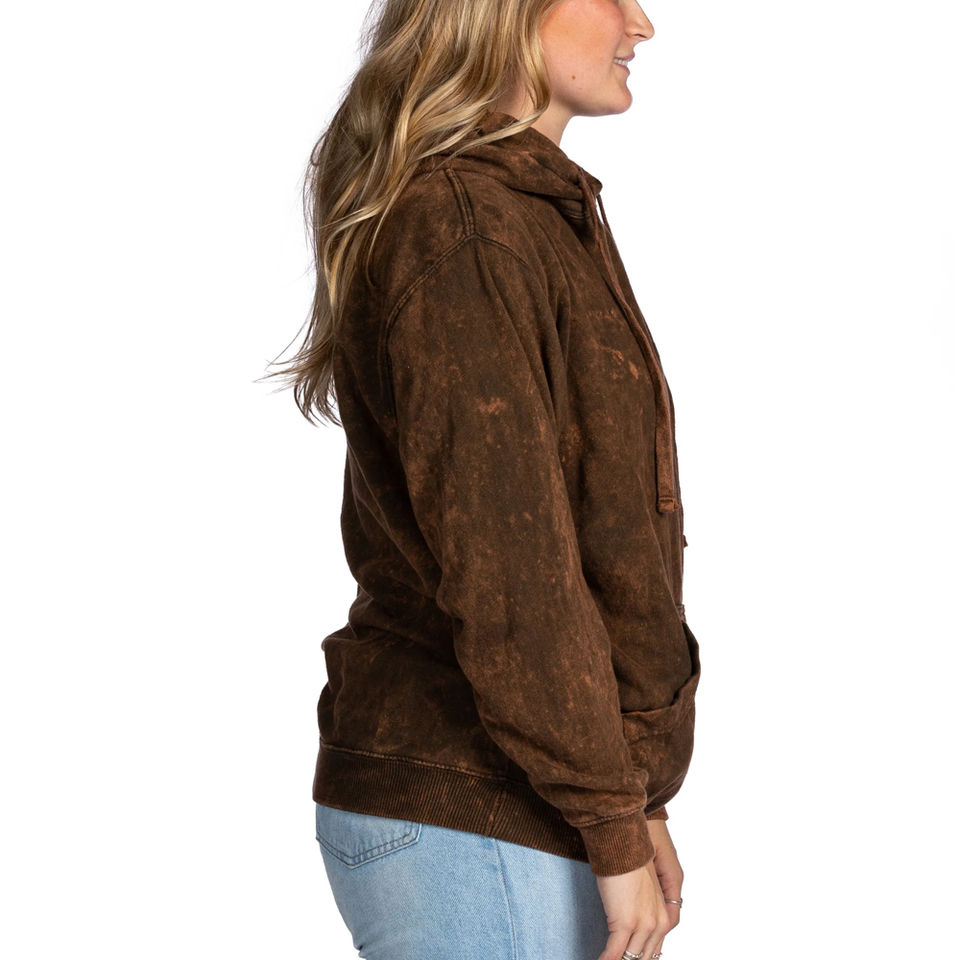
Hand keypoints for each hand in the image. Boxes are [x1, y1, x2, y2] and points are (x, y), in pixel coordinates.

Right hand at [593, 820, 682, 959]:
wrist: (623, 843)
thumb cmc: (630, 857)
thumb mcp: (644, 884)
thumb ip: (643, 904)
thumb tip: (630, 914)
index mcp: (664, 914)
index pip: (656, 948)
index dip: (643, 957)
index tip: (630, 957)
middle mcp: (658, 922)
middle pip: (646, 957)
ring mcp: (644, 924)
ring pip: (631, 958)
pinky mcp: (626, 923)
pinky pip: (615, 953)